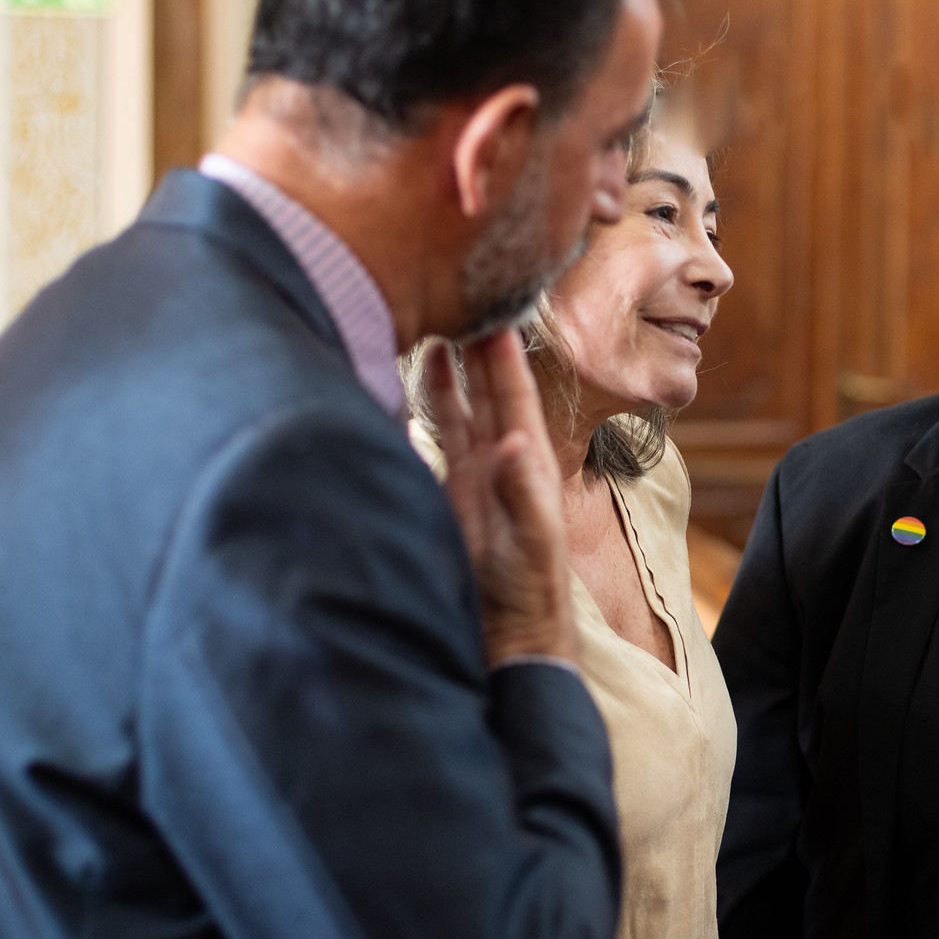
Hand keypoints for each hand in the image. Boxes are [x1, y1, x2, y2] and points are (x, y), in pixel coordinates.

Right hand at [425, 332, 575, 665]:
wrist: (509, 636)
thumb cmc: (530, 591)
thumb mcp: (531, 540)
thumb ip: (522, 492)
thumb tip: (514, 441)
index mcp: (526, 465)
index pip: (516, 398)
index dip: (507, 357)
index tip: (499, 312)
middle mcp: (499, 465)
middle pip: (485, 395)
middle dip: (475, 351)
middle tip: (463, 303)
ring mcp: (472, 481)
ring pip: (457, 415)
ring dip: (445, 377)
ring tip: (432, 334)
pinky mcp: (448, 500)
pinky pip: (434, 448)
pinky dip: (423, 418)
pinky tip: (407, 395)